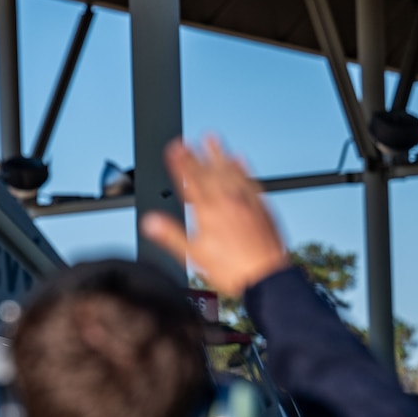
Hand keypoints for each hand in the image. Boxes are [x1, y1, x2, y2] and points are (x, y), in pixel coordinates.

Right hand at [140, 135, 286, 297]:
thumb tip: (150, 222)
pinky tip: (240, 161)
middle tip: (188, 139)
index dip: (180, 163)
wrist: (267, 276)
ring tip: (212, 139)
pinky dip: (243, 169)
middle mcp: (228, 201)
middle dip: (196, 154)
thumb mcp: (194, 255)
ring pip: (231, 171)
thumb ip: (171, 235)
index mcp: (209, 212)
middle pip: (209, 172)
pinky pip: (251, 181)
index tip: (174, 148)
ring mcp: (247, 202)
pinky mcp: (262, 207)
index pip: (190, 181)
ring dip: (220, 154)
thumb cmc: (232, 269)